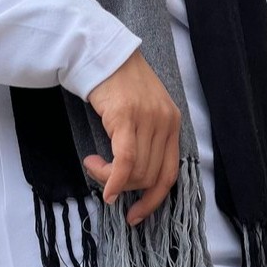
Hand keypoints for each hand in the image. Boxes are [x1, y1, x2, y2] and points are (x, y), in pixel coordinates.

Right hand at [84, 50, 180, 225]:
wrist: (102, 53)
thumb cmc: (118, 82)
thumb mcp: (143, 109)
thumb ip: (146, 137)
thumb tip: (133, 176)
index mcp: (172, 122)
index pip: (170, 173)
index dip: (154, 199)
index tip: (136, 214)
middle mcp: (165, 122)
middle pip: (149, 176)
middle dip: (124, 187)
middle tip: (102, 175)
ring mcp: (147, 119)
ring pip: (136, 172)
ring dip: (110, 178)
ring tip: (94, 164)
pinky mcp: (126, 117)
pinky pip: (124, 161)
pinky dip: (113, 180)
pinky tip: (103, 187)